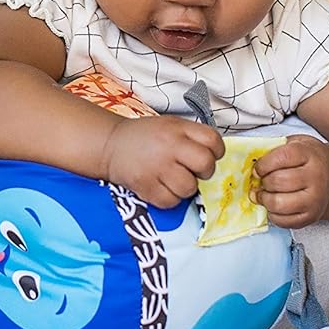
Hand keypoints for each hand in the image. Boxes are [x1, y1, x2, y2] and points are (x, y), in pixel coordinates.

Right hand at [101, 115, 224, 208]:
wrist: (111, 145)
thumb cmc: (146, 137)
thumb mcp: (170, 126)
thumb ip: (192, 137)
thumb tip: (215, 156)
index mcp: (178, 128)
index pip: (212, 140)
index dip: (217, 151)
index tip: (210, 155)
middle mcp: (169, 146)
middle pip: (205, 164)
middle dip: (204, 171)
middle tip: (193, 170)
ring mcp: (156, 167)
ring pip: (189, 187)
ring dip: (186, 187)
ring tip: (174, 179)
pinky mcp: (145, 186)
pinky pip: (171, 202)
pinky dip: (170, 199)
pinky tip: (162, 187)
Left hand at [253, 134, 328, 228]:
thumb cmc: (307, 159)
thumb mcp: (295, 144)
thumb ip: (275, 149)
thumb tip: (250, 161)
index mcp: (310, 155)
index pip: (282, 158)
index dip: (263, 164)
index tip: (258, 168)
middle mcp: (316, 177)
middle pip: (278, 181)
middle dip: (263, 182)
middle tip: (262, 181)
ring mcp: (315, 200)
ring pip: (278, 204)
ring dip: (265, 199)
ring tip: (264, 193)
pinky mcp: (311, 217)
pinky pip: (283, 221)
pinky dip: (272, 214)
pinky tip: (274, 204)